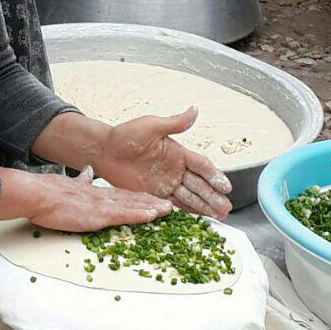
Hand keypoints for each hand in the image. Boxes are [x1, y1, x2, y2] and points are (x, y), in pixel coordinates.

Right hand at [26, 174, 174, 234]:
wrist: (38, 194)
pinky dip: (140, 213)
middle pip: (132, 199)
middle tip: (169, 206)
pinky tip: (153, 214)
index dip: (138, 197)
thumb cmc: (47, 193)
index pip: (121, 195)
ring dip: (151, 207)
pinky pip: (125, 213)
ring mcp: (102, 205)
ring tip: (168, 210)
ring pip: (133, 205)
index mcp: (94, 192)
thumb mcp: (68, 184)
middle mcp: (102, 197)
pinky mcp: (99, 213)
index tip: (152, 200)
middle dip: (151, 202)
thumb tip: (87, 172)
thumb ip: (81, 180)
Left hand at [91, 110, 231, 217]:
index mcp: (178, 153)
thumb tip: (194, 109)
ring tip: (220, 216)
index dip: (215, 176)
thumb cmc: (125, 135)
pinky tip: (199, 219)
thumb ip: (174, 122)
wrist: (103, 151)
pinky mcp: (153, 194)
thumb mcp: (151, 126)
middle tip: (227, 208)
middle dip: (214, 196)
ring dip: (205, 207)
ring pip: (190, 197)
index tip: (226, 187)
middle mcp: (175, 170)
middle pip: (200, 185)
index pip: (202, 165)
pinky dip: (186, 212)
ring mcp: (165, 183)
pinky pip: (173, 205)